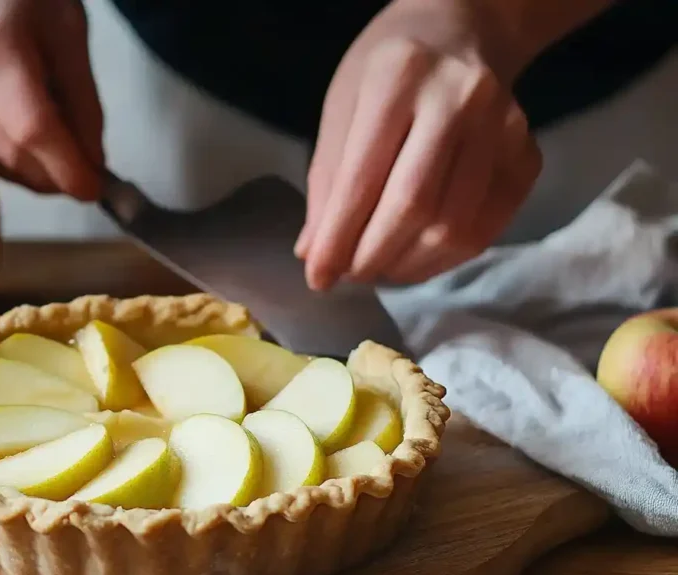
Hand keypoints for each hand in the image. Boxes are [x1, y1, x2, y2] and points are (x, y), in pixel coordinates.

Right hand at [0, 0, 103, 199]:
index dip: (68, 168)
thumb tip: (91, 165)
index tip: (94, 190)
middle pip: (8, 155)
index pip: (33, 130)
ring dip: (20, 162)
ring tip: (34, 128)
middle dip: (49, 172)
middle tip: (76, 165)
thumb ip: (83, 99)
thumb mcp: (66, 26)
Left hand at [294, 0, 541, 288]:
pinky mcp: (528, 156)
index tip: (318, 276)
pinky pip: (486, 229)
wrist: (463, 29)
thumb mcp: (343, 106)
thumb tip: (315, 253)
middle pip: (414, 207)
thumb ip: (328, 180)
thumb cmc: (388, 69)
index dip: (338, 238)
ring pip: (453, 227)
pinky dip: (445, 257)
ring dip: (408, 264)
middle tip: (350, 275)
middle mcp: (459, 98)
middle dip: (373, 257)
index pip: (363, 178)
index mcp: (398, 78)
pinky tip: (417, 255)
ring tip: (380, 267)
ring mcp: (503, 127)